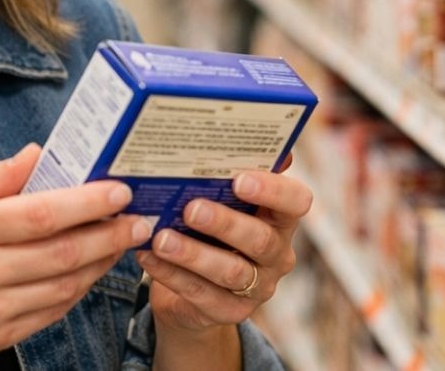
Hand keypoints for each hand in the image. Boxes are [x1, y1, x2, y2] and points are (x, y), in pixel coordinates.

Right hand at [0, 144, 150, 364]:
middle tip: (139, 218)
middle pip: (61, 253)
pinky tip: (91, 268)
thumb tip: (40, 154)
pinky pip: (53, 311)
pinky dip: (79, 288)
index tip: (119, 191)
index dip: (87, 203)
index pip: (39, 214)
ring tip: (122, 240)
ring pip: (64, 285)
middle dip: (110, 234)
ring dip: (102, 262)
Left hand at [134, 170, 311, 332]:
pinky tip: (147, 256)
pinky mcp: (230, 312)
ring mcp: (257, 287)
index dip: (273, 191)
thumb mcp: (219, 201)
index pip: (296, 202)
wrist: (194, 288)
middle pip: (260, 239)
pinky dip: (171, 274)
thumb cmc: (208, 229)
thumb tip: (222, 133)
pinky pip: (200, 295)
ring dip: (193, 253)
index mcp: (280, 218)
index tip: (239, 179)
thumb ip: (224, 174)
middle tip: (191, 209)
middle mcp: (277, 254)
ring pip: (229, 272)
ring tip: (161, 238)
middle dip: (224, 223)